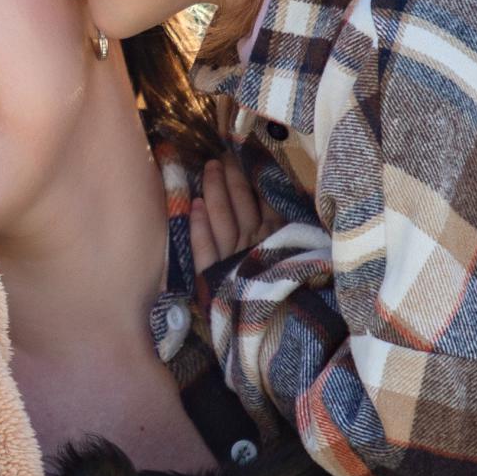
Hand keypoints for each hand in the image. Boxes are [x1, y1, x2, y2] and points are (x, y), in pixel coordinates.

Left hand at [189, 157, 283, 272]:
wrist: (254, 321)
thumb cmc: (263, 274)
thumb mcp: (280, 244)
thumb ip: (274, 216)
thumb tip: (268, 185)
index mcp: (271, 236)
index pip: (264, 200)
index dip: (253, 176)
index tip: (244, 154)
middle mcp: (252, 243)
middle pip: (242, 203)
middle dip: (233, 175)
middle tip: (224, 154)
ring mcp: (232, 258)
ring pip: (224, 219)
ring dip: (216, 190)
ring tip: (211, 167)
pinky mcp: (210, 274)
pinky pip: (205, 249)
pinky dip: (200, 227)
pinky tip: (196, 204)